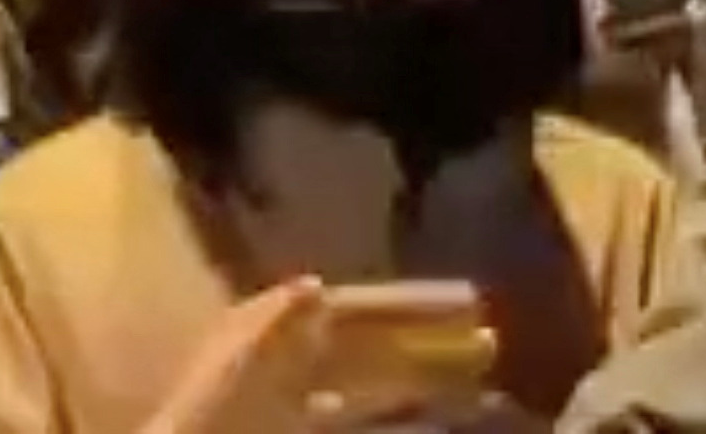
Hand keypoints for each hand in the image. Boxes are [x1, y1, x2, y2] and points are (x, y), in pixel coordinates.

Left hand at [143, 280, 502, 433]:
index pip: (357, 311)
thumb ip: (272, 325)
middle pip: (371, 353)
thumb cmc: (211, 415)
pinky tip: (440, 429)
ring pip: (373, 399)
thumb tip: (316, 286)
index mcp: (273, 335)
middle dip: (428, 347)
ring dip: (425, 394)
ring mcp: (298, 416)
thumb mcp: (235, 363)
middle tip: (494, 346)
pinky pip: (364, 431)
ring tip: (484, 397)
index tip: (475, 302)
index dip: (412, 305)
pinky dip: (403, 430)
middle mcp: (290, 369)